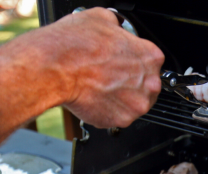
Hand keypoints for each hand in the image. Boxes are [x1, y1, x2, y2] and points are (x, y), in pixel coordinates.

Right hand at [31, 8, 164, 127]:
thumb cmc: (76, 45)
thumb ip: (116, 27)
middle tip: (109, 77)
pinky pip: (118, 117)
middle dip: (129, 83)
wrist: (57, 68)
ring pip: (133, 103)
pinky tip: (94, 99)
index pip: (150, 61)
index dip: (133, 61)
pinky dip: (107, 111)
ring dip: (119, 98)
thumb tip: (114, 28)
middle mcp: (150, 83)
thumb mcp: (101, 18)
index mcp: (150, 56)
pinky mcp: (122, 120)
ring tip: (99, 87)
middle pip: (145, 85)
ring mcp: (137, 104)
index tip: (123, 63)